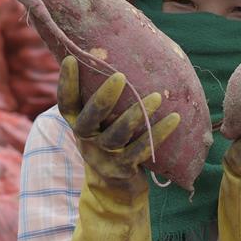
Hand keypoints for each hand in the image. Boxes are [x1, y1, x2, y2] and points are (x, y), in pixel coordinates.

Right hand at [57, 56, 180, 187]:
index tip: (70, 59)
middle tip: (119, 76)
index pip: (66, 103)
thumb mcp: (100, 122)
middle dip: (104, 97)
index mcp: (78, 124)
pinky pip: (142, 150)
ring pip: (117, 135)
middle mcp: (86, 139)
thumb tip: (117, 52)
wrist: (115, 187)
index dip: (66, 83)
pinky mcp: (124, 169)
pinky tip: (174, 118)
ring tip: (155, 97)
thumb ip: (103, 97)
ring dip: (136, 115)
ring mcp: (104, 156)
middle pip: (90, 118)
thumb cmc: (111, 140)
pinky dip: (159, 133)